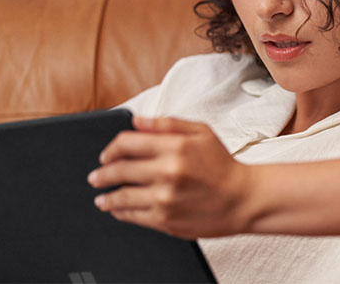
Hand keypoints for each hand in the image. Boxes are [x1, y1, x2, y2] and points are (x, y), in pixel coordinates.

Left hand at [87, 116, 251, 238]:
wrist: (243, 199)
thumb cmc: (223, 165)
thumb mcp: (202, 133)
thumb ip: (168, 124)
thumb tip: (136, 120)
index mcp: (175, 147)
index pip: (126, 143)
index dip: (111, 148)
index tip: (106, 155)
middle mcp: (167, 172)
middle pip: (118, 170)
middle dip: (102, 173)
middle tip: (95, 177)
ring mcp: (165, 198)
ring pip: (121, 196)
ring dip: (106, 197)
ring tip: (101, 198)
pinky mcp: (165, 220)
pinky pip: (132, 216)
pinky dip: (120, 212)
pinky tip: (118, 209)